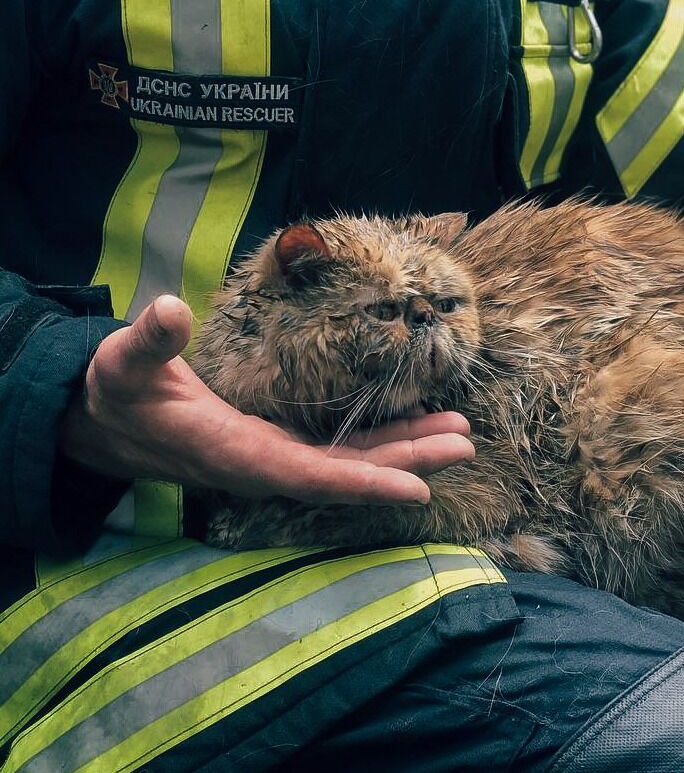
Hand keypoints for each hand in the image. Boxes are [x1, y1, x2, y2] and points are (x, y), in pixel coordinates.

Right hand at [61, 295, 473, 503]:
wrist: (105, 423)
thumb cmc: (117, 393)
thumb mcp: (122, 364)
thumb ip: (147, 342)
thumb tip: (170, 309)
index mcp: (232, 454)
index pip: (309, 476)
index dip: (364, 483)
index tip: (418, 488)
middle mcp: (263, 466)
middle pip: (347, 473)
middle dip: (407, 462)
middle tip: (464, 444)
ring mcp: (275, 459)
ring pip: (351, 462)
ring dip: (405, 450)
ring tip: (458, 435)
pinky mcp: (279, 447)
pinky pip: (339, 451)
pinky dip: (380, 442)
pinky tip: (416, 427)